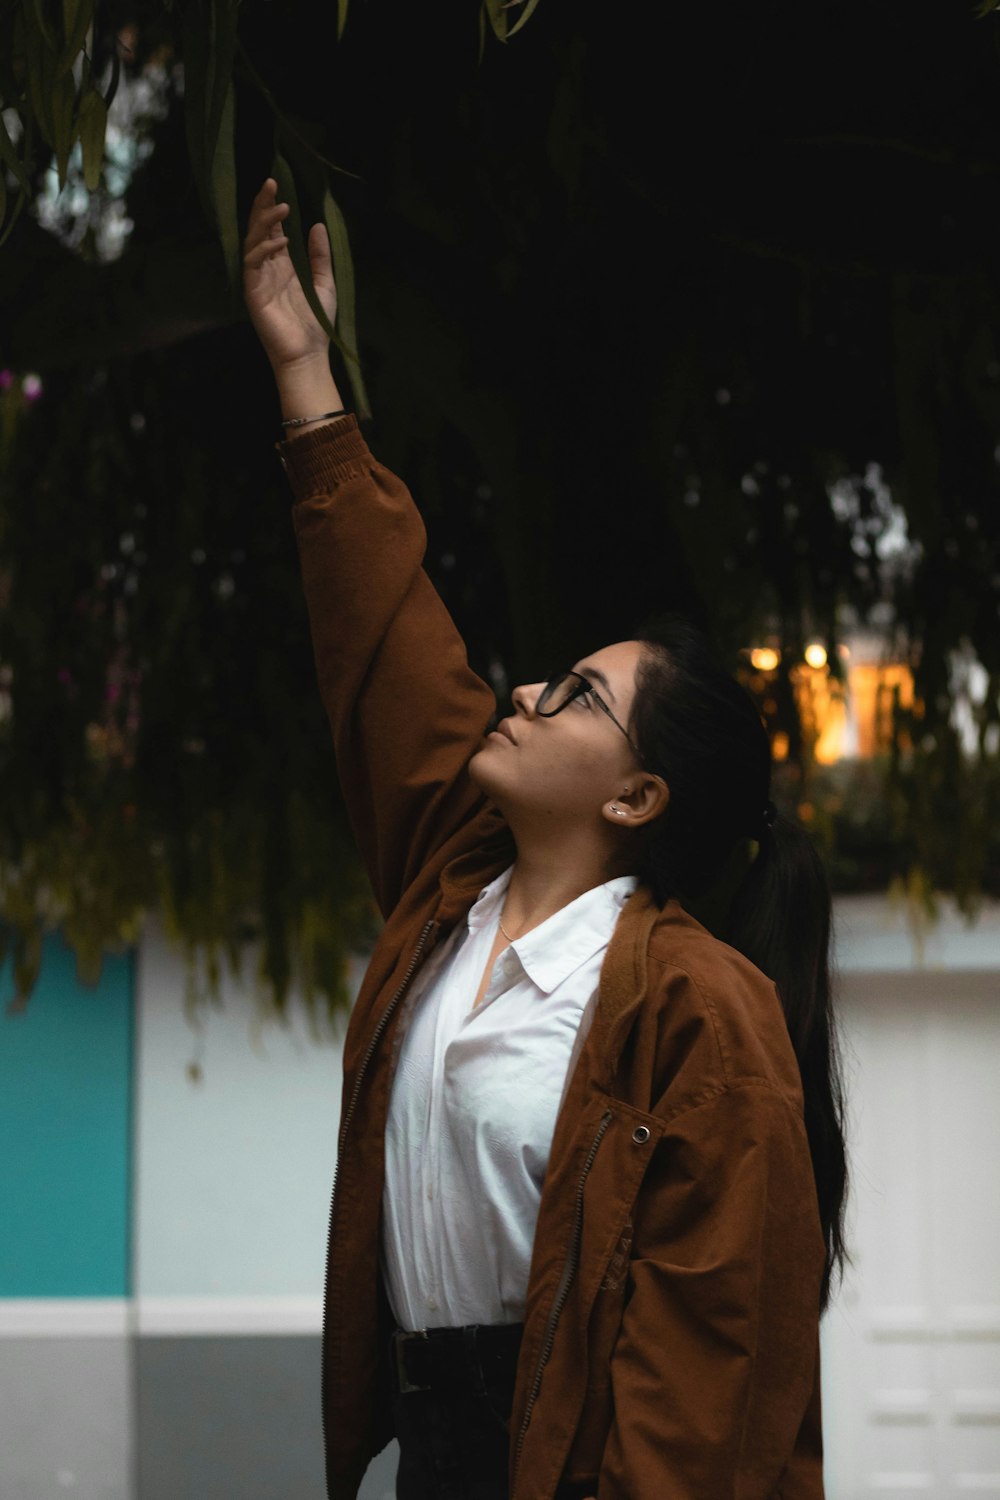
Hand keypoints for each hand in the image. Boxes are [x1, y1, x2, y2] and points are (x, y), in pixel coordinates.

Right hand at [243, 177, 336, 371]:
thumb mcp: (324, 283)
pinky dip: (264, 250)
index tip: (276, 186)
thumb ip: (320, 256)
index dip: (272, 209)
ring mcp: (258, 279)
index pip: (273, 231)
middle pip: (258, 230)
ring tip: (281, 207)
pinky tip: (280, 242)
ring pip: (252, 242)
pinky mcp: (253, 292)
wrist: (308, 354)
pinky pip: (252, 263)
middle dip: (262, 206)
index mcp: (283, 266)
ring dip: (264, 223)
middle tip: (270, 183)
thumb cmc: (316, 323)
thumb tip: (316, 225)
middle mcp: (267, 269)